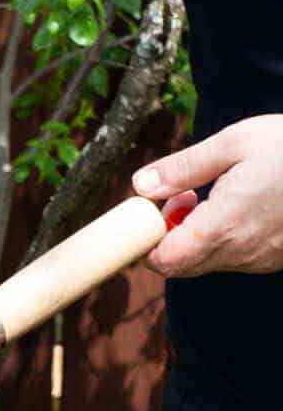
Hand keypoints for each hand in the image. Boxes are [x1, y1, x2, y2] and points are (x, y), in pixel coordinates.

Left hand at [131, 114, 282, 276]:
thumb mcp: (234, 143)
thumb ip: (182, 168)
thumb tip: (141, 185)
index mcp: (222, 227)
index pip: (163, 261)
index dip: (147, 243)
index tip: (151, 213)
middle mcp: (240, 252)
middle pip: (181, 266)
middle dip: (168, 238)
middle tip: (180, 199)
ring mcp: (261, 260)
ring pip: (207, 263)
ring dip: (195, 238)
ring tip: (211, 196)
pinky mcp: (276, 259)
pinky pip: (235, 259)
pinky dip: (223, 240)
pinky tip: (239, 207)